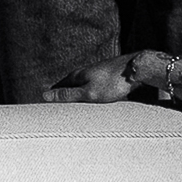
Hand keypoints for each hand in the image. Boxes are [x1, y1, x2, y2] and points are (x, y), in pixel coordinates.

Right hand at [42, 51, 156, 102]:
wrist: (136, 70)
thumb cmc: (113, 82)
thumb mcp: (88, 93)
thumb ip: (68, 95)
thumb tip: (44, 95)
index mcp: (77, 76)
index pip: (57, 88)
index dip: (51, 98)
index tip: (44, 110)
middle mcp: (84, 73)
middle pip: (68, 87)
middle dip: (62, 98)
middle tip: (55, 112)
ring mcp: (95, 74)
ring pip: (80, 88)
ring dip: (75, 98)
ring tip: (71, 110)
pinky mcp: (105, 78)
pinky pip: (91, 89)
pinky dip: (87, 97)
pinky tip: (90, 103)